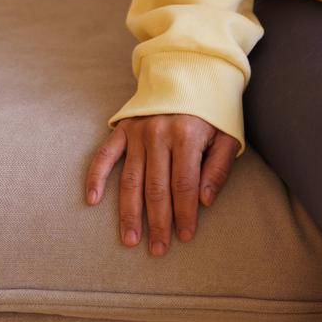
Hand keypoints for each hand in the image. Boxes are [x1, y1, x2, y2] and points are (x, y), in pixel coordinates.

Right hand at [84, 115, 239, 254]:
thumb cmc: (213, 110)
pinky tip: (92, 200)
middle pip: (156, 188)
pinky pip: (105, 155)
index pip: (185, 185)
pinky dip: (96, 176)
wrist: (192, 71)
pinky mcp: (123, 128)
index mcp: (187, 135)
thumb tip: (205, 202)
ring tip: (130, 239)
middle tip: (158, 250)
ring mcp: (138, 131)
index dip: (185, 214)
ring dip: (129, 212)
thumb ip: (218, 168)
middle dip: (158, 222)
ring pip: (131, 179)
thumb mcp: (228, 135)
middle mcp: (159, 134)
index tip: (185, 237)